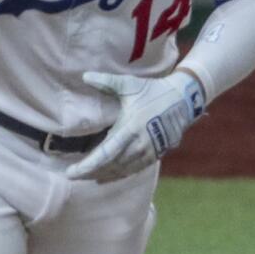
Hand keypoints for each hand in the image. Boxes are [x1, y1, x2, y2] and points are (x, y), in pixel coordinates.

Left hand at [64, 69, 205, 182]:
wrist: (183, 99)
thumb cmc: (153, 90)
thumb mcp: (129, 84)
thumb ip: (106, 82)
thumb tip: (85, 76)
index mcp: (131, 128)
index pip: (105, 154)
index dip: (87, 166)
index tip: (71, 172)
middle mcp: (140, 144)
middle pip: (111, 166)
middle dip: (90, 172)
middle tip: (72, 175)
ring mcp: (149, 151)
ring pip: (122, 170)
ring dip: (103, 174)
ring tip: (85, 176)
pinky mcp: (156, 155)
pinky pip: (133, 170)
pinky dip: (118, 175)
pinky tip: (105, 177)